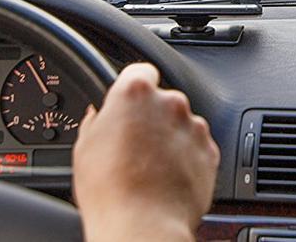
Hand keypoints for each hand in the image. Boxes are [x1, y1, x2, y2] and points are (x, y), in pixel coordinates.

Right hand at [73, 64, 218, 241]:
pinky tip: (167, 177)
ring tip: (150, 167)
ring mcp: (194, 128)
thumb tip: (99, 116)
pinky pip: (197, 148)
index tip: (131, 98)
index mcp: (136, 93)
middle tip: (134, 144)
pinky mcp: (210, 152)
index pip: (141, 70)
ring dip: (171, 138)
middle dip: (152, 117)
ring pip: (182, 125)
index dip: (134, 85)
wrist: (143, 225)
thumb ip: (97, 121)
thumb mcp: (85, 148)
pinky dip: (187, 158)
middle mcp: (171, 103)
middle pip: (163, 100)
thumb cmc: (110, 190)